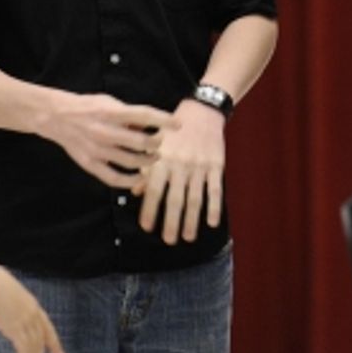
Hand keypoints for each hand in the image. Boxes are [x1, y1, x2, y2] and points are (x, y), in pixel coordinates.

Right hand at [0, 261, 64, 352]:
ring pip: (34, 347)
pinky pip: (25, 348)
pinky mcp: (16, 327)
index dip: (53, 343)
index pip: (47, 327)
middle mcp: (33, 313)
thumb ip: (7, 304)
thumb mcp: (4, 294)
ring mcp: (25, 320)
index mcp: (31, 304)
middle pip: (41, 340)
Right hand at [33, 91, 178, 187]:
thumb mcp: (110, 102)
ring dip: (147, 162)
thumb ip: (130, 115)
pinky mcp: (90, 163)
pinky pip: (114, 178)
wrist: (56, 117)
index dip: (163, 120)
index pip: (144, 115)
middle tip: (159, 144)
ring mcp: (97, 149)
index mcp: (111, 112)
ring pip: (131, 161)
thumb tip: (150, 127)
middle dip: (156, 144)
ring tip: (153, 159)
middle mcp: (105, 131)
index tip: (178, 125)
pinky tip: (138, 178)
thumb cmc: (88, 107)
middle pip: (141, 142)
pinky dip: (129, 181)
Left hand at [135, 98, 225, 243]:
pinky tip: (212, 223)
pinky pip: (215, 190)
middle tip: (168, 241)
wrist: (202, 111)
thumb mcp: (154, 145)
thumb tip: (135, 192)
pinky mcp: (216, 166)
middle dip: (171, 222)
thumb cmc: (173, 130)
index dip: (150, 210)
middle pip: (175, 199)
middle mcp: (180, 165)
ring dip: (191, 220)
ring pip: (195, 198)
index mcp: (162, 160)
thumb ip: (146, 169)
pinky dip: (214, 207)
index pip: (154, 190)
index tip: (147, 228)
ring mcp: (199, 166)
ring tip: (187, 237)